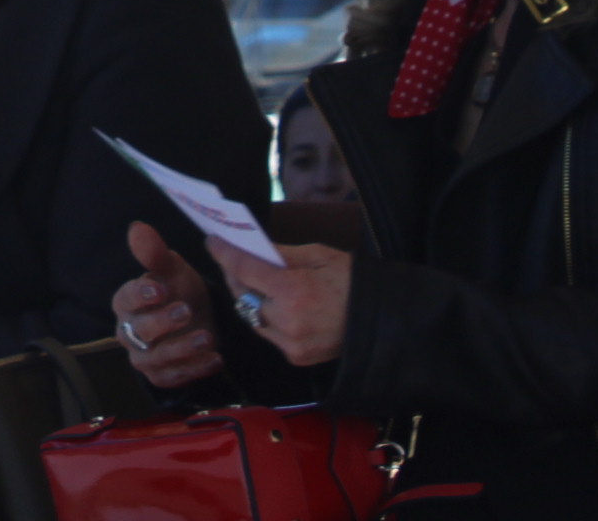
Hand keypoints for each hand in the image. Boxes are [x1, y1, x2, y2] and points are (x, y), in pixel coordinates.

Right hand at [114, 222, 225, 390]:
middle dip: (162, 322)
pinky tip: (215, 359)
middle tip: (186, 311)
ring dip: (182, 349)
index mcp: (126, 302)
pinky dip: (195, 369)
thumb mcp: (173, 270)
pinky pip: (174, 377)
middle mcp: (129, 332)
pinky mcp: (161, 376)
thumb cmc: (180, 291)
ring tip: (208, 337)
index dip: (140, 295)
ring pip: (156, 357)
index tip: (160, 289)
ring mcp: (144, 357)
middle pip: (138, 331)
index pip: (125, 298)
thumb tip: (137, 227)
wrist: (202, 319)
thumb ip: (155, 252)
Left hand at [214, 241, 352, 369]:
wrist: (384, 320)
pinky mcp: (296, 357)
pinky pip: (268, 332)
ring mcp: (290, 344)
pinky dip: (265, 316)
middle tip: (231, 256)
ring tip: (248, 277)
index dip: (225, 253)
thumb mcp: (319, 256)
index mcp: (294, 292)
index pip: (245, 270)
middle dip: (234, 274)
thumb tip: (253, 247)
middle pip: (243, 295)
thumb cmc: (354, 282)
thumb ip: (281, 254)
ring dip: (247, 297)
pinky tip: (270, 301)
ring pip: (251, 317)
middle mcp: (287, 322)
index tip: (213, 241)